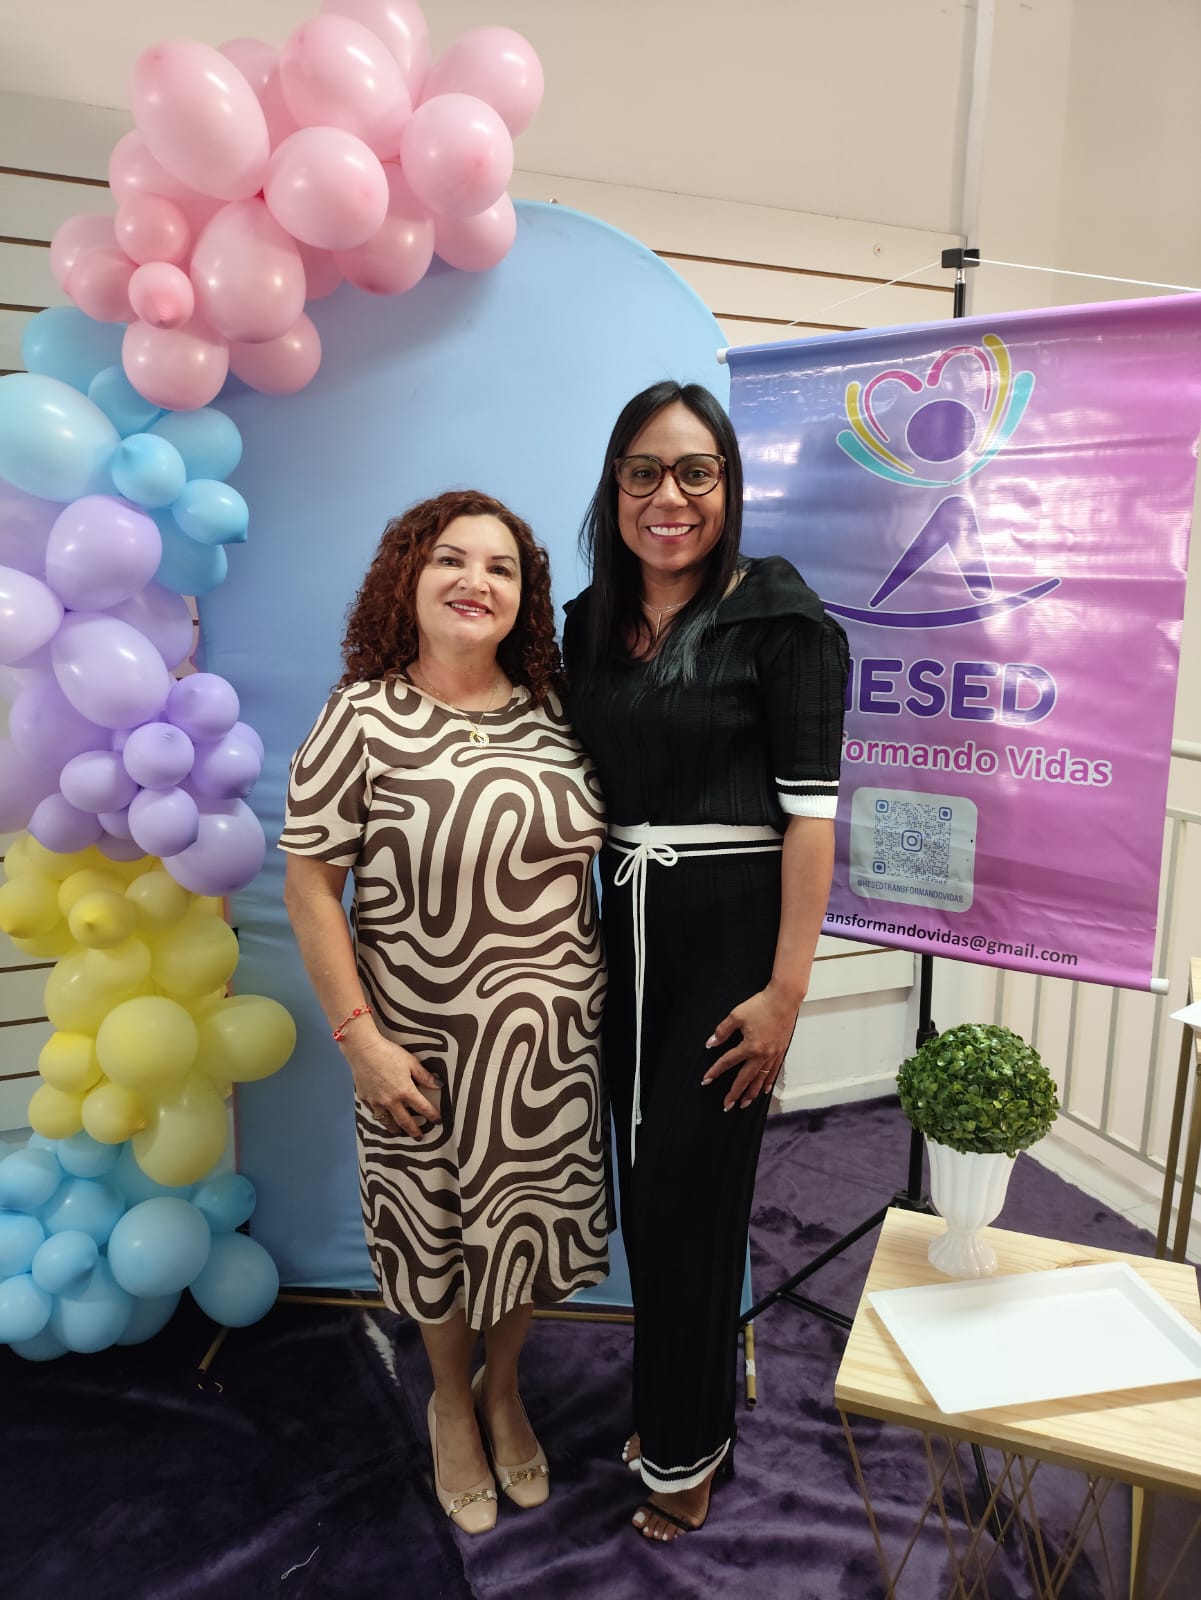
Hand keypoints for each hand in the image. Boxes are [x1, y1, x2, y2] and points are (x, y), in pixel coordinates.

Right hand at [341, 1029, 441, 1137]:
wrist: (363, 1050)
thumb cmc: (387, 1053)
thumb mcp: (411, 1062)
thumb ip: (424, 1076)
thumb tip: (439, 1084)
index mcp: (405, 1091)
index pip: (423, 1108)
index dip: (432, 1116)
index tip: (437, 1121)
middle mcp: (391, 1101)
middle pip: (405, 1121)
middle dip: (414, 1131)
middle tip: (419, 1137)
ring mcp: (376, 1102)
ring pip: (387, 1122)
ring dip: (395, 1128)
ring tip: (399, 1131)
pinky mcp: (365, 1098)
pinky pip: (373, 1112)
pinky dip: (379, 1117)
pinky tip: (381, 1116)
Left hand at [701, 986, 802, 1110]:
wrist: (784, 999)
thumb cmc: (761, 1005)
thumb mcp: (736, 1015)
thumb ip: (722, 1031)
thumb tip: (711, 1043)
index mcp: (750, 1046)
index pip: (728, 1062)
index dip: (715, 1071)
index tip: (706, 1080)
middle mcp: (762, 1054)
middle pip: (745, 1078)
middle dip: (735, 1093)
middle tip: (727, 1106)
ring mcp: (773, 1054)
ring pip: (760, 1079)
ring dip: (751, 1093)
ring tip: (744, 1103)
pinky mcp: (781, 1051)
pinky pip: (773, 1072)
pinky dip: (767, 1082)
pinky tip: (764, 1089)